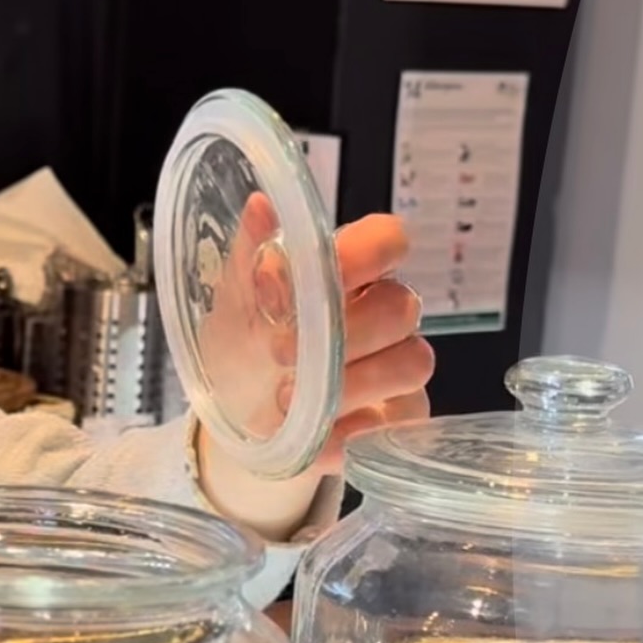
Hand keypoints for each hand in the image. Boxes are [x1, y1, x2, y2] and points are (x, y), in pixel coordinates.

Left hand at [197, 212, 432, 539]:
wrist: (236, 418)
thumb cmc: (242, 348)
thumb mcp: (231, 304)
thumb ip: (248, 258)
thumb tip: (260, 207)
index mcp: (347, 272)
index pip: (389, 240)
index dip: (370, 252)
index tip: (330, 272)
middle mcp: (381, 314)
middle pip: (402, 306)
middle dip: (343, 331)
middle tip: (280, 352)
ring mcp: (396, 365)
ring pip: (411, 362)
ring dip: (349, 383)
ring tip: (287, 399)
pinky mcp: (400, 417)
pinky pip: (397, 422)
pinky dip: (349, 431)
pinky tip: (311, 435)